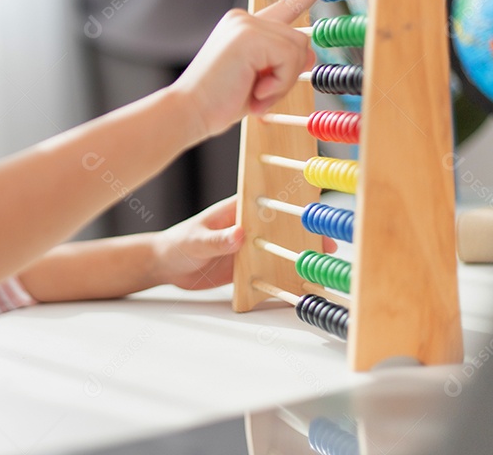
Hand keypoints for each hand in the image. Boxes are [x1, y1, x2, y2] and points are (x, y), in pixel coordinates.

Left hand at [151, 195, 337, 291]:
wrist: (167, 266)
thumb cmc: (178, 243)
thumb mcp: (196, 241)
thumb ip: (217, 239)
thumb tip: (240, 235)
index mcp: (237, 211)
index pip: (268, 204)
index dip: (290, 207)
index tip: (310, 215)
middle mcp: (248, 228)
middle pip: (281, 229)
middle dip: (304, 236)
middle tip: (325, 246)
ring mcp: (249, 248)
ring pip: (278, 251)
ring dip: (297, 258)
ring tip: (319, 269)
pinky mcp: (247, 267)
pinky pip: (268, 272)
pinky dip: (282, 279)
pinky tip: (298, 288)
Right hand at [169, 0, 331, 143]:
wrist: (190, 110)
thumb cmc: (219, 101)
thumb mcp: (259, 79)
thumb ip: (283, 63)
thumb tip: (311, 53)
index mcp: (244, 27)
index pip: (284, 6)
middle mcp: (244, 19)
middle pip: (300, 40)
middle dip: (289, 74)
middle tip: (260, 94)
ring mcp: (246, 24)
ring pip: (299, 49)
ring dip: (284, 81)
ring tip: (256, 94)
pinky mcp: (251, 35)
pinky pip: (290, 58)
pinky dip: (279, 83)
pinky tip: (255, 91)